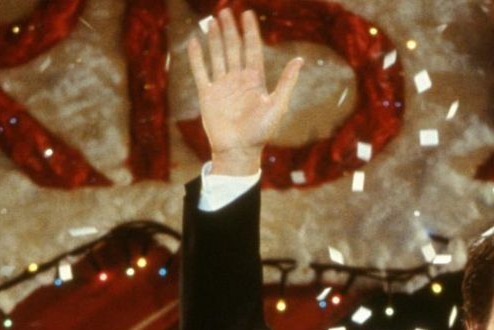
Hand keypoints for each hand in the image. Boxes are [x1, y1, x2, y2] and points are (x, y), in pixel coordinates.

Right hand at [185, 8, 302, 175]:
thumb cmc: (261, 132)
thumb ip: (286, 82)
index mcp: (255, 80)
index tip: (247, 14)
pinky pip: (201, 72)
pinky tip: (194, 43)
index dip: (250, 31)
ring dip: (215, 39)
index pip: (252, 49)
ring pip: (217, 56)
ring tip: (212, 21)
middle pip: (233, 48)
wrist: (239, 151)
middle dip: (230, 30)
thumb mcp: (277, 106)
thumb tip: (299, 60)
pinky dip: (197, 58)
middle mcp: (238, 79)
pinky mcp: (207, 95)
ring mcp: (222, 86)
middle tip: (226, 11)